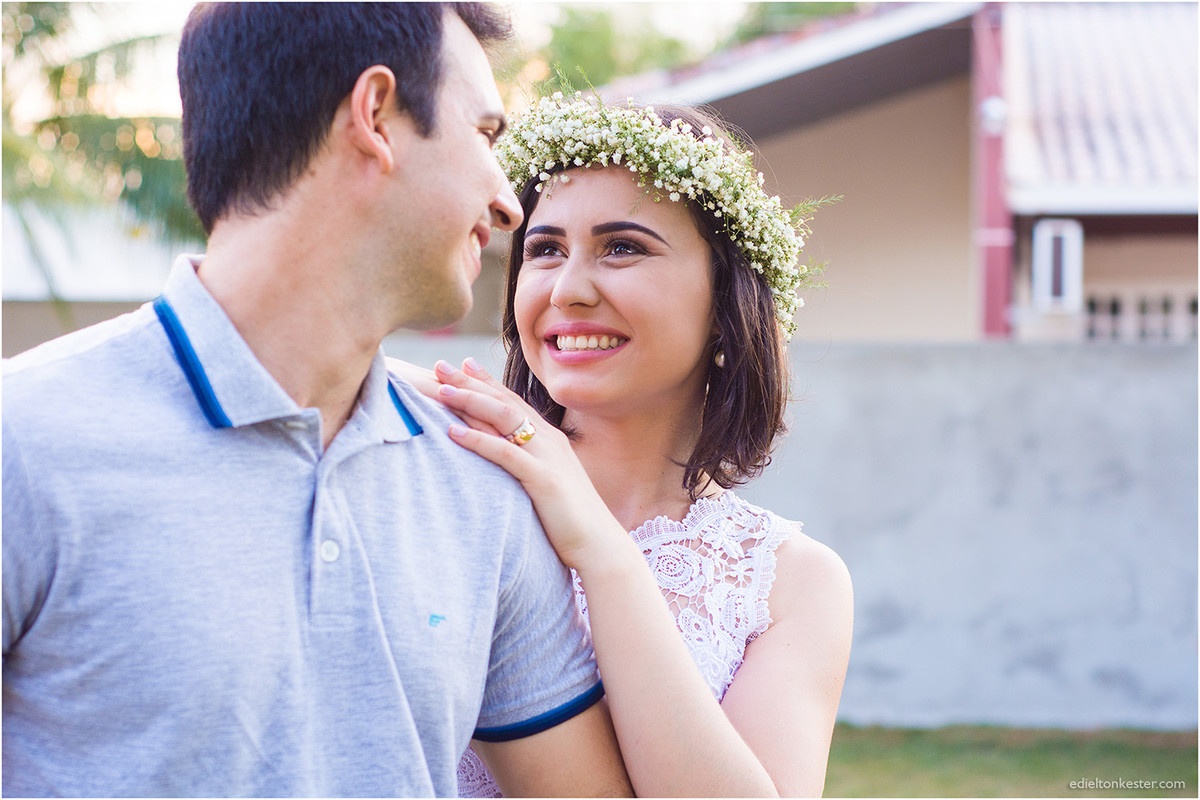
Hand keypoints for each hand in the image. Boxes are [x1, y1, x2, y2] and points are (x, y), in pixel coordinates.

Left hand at [427, 359, 626, 570]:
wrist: (601, 545)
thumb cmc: (572, 521)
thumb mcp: (549, 484)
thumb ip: (531, 466)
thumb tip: (508, 462)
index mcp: (550, 439)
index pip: (513, 402)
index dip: (487, 382)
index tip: (462, 365)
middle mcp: (549, 441)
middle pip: (504, 402)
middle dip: (471, 382)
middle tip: (440, 366)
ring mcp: (548, 458)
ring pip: (503, 418)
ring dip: (470, 402)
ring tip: (440, 391)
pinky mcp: (544, 479)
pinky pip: (505, 453)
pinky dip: (478, 440)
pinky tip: (453, 431)